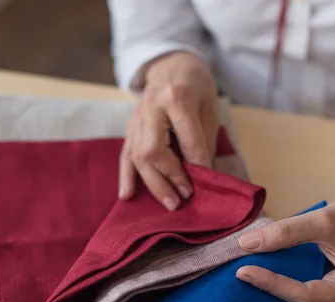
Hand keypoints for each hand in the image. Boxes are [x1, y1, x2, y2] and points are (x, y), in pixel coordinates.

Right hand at [119, 52, 218, 210]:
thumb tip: (203, 175)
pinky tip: (127, 195)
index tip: (206, 183)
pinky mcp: (130, 127)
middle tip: (185, 197)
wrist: (170, 63)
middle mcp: (152, 108)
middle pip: (153, 151)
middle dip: (170, 178)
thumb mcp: (208, 106)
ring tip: (169, 204)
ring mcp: (137, 118)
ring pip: (138, 156)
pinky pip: (125, 154)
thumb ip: (204, 139)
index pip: (187, 140)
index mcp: (177, 97)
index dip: (198, 165)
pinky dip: (126, 176)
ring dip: (153, 183)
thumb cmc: (195, 85)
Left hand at [236, 185, 334, 301]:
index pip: (301, 295)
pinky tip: (259, 278)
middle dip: (268, 293)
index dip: (270, 284)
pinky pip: (302, 296)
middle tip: (237, 279)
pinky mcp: (329, 295)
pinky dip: (282, 286)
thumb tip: (245, 244)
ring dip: (272, 292)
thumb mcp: (322, 220)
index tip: (243, 271)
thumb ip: (285, 232)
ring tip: (244, 281)